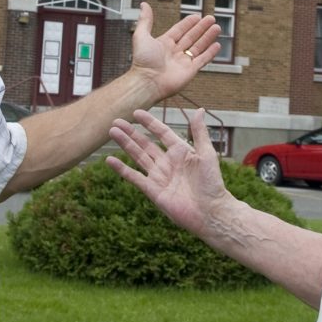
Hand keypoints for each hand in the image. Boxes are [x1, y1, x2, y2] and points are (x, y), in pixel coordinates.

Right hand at [107, 108, 230, 236]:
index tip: (136, 112)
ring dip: (125, 144)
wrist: (209, 211)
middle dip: (131, 133)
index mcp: (181, 152)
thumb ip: (200, 132)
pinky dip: (122, 169)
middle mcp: (168, 163)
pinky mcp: (152, 190)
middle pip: (145, 144)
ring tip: (112, 132)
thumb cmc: (212, 183)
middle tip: (116, 121)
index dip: (149, 123)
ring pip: (138, 156)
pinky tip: (109, 160)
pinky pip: (134, 177)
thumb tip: (199, 109)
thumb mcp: (206, 153)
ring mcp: (159, 176)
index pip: (161, 133)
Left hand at [127, 1, 219, 99]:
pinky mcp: (190, 71)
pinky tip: (217, 45)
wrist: (148, 82)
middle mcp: (174, 52)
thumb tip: (144, 4)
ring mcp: (183, 62)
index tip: (197, 16)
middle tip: (211, 18)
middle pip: (191, 37)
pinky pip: (203, 60)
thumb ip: (145, 20)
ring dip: (208, 37)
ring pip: (199, 47)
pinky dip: (210, 53)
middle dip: (201, 28)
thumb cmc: (142, 61)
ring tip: (217, 27)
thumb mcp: (141, 36)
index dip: (188, 23)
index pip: (179, 30)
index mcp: (164, 44)